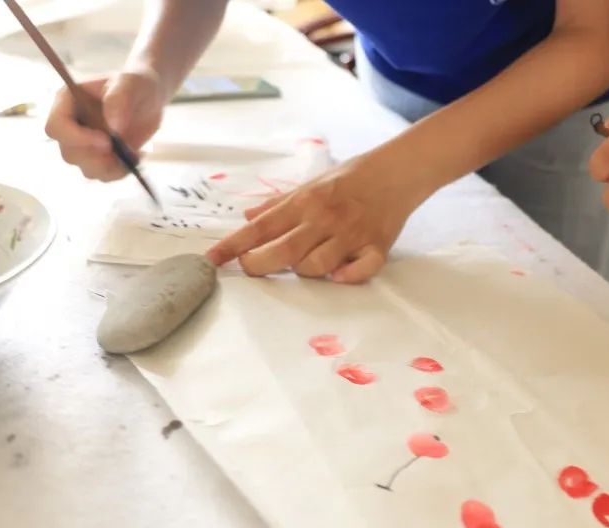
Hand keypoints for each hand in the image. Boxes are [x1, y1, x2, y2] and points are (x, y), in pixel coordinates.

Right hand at [44, 68, 166, 180]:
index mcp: (68, 102)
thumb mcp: (130, 83)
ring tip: (133, 153)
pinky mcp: (99, 158)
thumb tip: (113, 126)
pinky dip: (120, 172)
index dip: (77, 138)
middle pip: (69, 153)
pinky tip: (135, 157)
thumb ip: (120, 99)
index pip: (56, 127)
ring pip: (85, 169)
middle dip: (97, 157)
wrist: (148, 97)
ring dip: (110, 168)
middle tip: (123, 150)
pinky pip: (102, 175)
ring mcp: (84, 144)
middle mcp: (71, 125)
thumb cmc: (134, 84)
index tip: (106, 141)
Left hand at [205, 151, 426, 283]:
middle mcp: (324, 219)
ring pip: (317, 266)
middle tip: (252, 268)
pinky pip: (360, 270)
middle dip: (260, 265)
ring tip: (306, 263)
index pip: (261, 227)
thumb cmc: (350, 178)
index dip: (233, 245)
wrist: (397, 170)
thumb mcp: (310, 184)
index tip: (211, 260)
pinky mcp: (376, 247)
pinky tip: (340, 274)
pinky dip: (348, 276)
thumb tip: (246, 217)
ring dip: (305, 271)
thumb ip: (277, 205)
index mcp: (305, 202)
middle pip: (283, 251)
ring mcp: (351, 234)